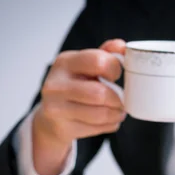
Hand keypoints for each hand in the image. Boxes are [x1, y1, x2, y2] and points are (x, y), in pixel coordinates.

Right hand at [32, 39, 125, 174]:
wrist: (52, 116)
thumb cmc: (74, 86)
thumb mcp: (85, 65)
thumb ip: (104, 54)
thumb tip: (122, 46)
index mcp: (65, 62)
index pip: (98, 61)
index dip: (115, 69)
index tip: (116, 76)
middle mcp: (56, 84)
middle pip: (100, 93)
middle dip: (118, 99)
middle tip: (122, 100)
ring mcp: (56, 107)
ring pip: (100, 114)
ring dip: (117, 114)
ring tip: (119, 111)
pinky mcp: (62, 127)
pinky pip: (98, 128)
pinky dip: (111, 125)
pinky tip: (109, 120)